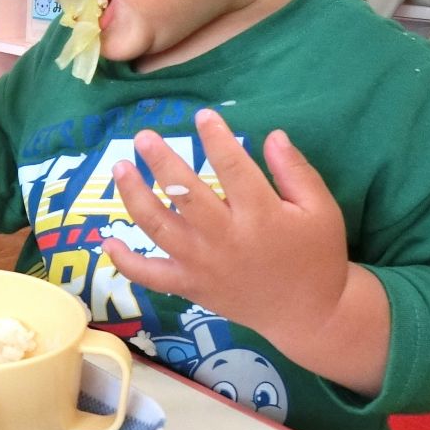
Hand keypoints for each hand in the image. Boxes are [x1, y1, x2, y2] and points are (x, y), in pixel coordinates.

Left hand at [102, 108, 387, 391]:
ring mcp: (203, 264)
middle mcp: (226, 239)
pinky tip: (108, 240)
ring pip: (158, 227)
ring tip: (120, 168)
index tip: (202, 116)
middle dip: (161, 161)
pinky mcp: (190, 287)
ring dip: (134, 196)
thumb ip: (295, 171)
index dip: (217, 139)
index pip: (233, 168)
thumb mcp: (320, 209)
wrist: (309, 314)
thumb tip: (274, 134)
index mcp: (262, 216)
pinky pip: (150, 275)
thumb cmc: (315, 255)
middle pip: (184, 194)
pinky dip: (126, 262)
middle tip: (143, 136)